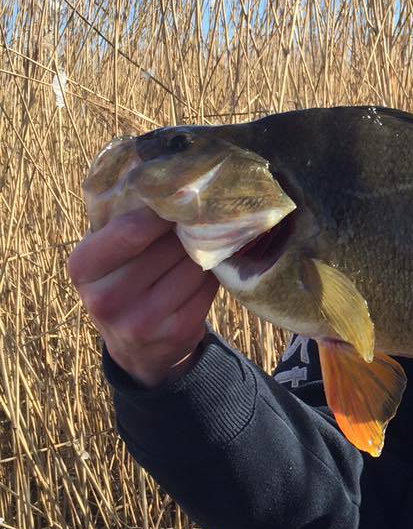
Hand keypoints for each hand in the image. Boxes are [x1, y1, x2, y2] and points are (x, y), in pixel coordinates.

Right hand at [68, 207, 219, 388]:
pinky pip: (208, 287)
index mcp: (82, 269)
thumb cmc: (124, 282)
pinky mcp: (176, 333)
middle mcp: (106, 300)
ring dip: (205, 250)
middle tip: (201, 218)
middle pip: (169, 247)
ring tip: (204, 243)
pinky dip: (214, 272)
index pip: (130, 230)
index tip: (181, 196)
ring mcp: (141, 321)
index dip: (162, 211)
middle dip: (189, 230)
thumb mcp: (105, 255)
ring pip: (193, 265)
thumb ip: (123, 222)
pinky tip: (209, 268)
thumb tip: (169, 181)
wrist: (136, 347)